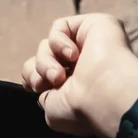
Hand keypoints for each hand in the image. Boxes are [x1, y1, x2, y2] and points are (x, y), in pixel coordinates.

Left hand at [21, 12, 137, 137]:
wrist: (105, 94)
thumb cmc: (82, 109)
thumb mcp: (54, 112)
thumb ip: (45, 97)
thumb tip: (43, 86)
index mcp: (76, 88)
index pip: (44, 74)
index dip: (32, 76)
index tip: (32, 86)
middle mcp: (83, 66)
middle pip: (44, 57)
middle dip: (39, 69)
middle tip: (45, 82)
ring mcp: (90, 45)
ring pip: (49, 44)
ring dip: (46, 60)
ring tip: (59, 75)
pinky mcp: (94, 25)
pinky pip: (60, 27)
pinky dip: (58, 41)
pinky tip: (72, 55)